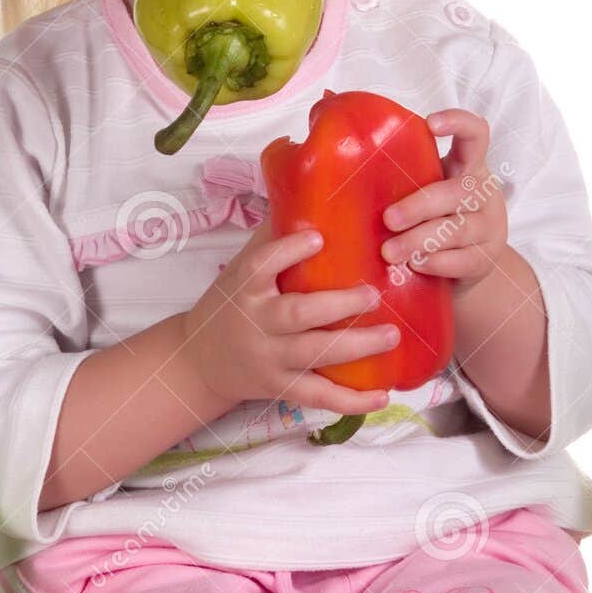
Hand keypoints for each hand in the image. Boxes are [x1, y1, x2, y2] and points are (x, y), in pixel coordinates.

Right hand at [179, 220, 397, 419]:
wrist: (199, 360)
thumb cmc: (231, 303)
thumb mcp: (240, 269)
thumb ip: (272, 239)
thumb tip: (309, 191)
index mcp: (245, 287)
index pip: (261, 266)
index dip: (287, 252)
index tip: (319, 238)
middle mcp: (257, 323)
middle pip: (297, 315)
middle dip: (338, 306)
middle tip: (375, 293)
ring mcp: (270, 358)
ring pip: (314, 354)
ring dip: (356, 347)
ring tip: (392, 336)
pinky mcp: (281, 387)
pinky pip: (319, 396)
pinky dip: (351, 401)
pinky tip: (383, 396)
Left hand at [379, 108, 509, 297]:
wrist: (467, 265)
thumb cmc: (431, 214)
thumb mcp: (421, 183)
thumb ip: (390, 158)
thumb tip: (325, 100)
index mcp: (467, 165)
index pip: (476, 133)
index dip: (459, 123)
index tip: (430, 124)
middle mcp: (482, 192)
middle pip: (458, 191)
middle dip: (421, 205)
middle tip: (387, 219)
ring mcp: (488, 226)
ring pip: (458, 229)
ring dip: (420, 239)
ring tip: (389, 252)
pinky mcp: (485, 258)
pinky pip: (463, 260)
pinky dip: (436, 262)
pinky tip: (414, 265)